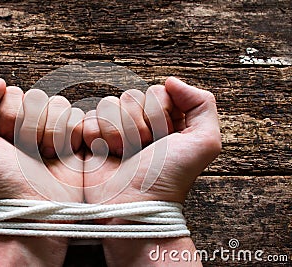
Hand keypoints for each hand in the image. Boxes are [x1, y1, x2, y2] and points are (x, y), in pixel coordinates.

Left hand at [0, 78, 83, 201]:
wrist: (36, 209)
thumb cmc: (2, 181)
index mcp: (7, 120)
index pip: (13, 93)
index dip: (11, 117)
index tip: (8, 143)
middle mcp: (32, 122)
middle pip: (38, 97)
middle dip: (32, 128)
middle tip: (29, 153)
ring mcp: (56, 129)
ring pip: (60, 105)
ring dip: (53, 134)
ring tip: (47, 156)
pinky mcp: (78, 138)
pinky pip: (80, 118)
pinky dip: (72, 137)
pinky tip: (65, 156)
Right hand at [83, 76, 220, 203]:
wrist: (133, 206)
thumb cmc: (167, 178)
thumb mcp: (204, 143)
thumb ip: (202, 103)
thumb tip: (171, 81)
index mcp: (166, 120)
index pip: (156, 92)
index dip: (158, 114)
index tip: (161, 139)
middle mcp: (140, 122)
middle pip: (130, 96)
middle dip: (136, 126)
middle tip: (141, 151)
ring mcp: (114, 129)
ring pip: (107, 105)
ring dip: (115, 133)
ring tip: (122, 156)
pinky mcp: (92, 138)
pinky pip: (87, 118)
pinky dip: (95, 137)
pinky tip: (103, 155)